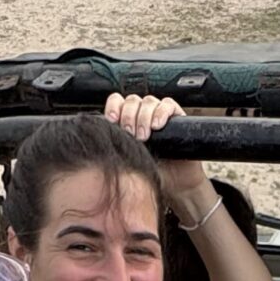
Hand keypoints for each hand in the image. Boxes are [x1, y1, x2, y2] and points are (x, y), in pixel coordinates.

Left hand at [105, 90, 207, 207]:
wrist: (174, 180)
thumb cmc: (149, 169)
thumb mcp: (128, 158)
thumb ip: (118, 145)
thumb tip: (104, 138)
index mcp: (127, 118)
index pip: (117, 101)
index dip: (113, 107)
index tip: (112, 120)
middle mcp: (142, 112)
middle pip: (132, 100)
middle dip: (129, 117)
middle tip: (132, 136)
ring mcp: (159, 112)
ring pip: (148, 101)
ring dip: (144, 117)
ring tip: (145, 136)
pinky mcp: (175, 115)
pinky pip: (167, 104)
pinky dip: (161, 112)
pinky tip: (157, 126)